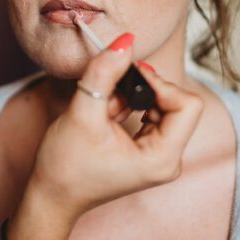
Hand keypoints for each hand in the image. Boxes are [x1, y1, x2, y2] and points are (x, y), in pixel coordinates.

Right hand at [25, 34, 203, 224]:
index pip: (187, 104)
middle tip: (112, 89)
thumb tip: (125, 43)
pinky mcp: (149, 150)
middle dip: (143, 90)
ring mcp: (160, 155)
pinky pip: (151, 114)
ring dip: (133, 96)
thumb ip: (104, 73)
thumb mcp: (82, 113)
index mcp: (162, 158)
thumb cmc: (65, 167)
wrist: (51, 196)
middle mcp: (169, 159)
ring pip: (162, 105)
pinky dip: (130, 105)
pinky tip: (107, 113)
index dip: (159, 84)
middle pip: (176, 102)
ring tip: (105, 106)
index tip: (129, 77)